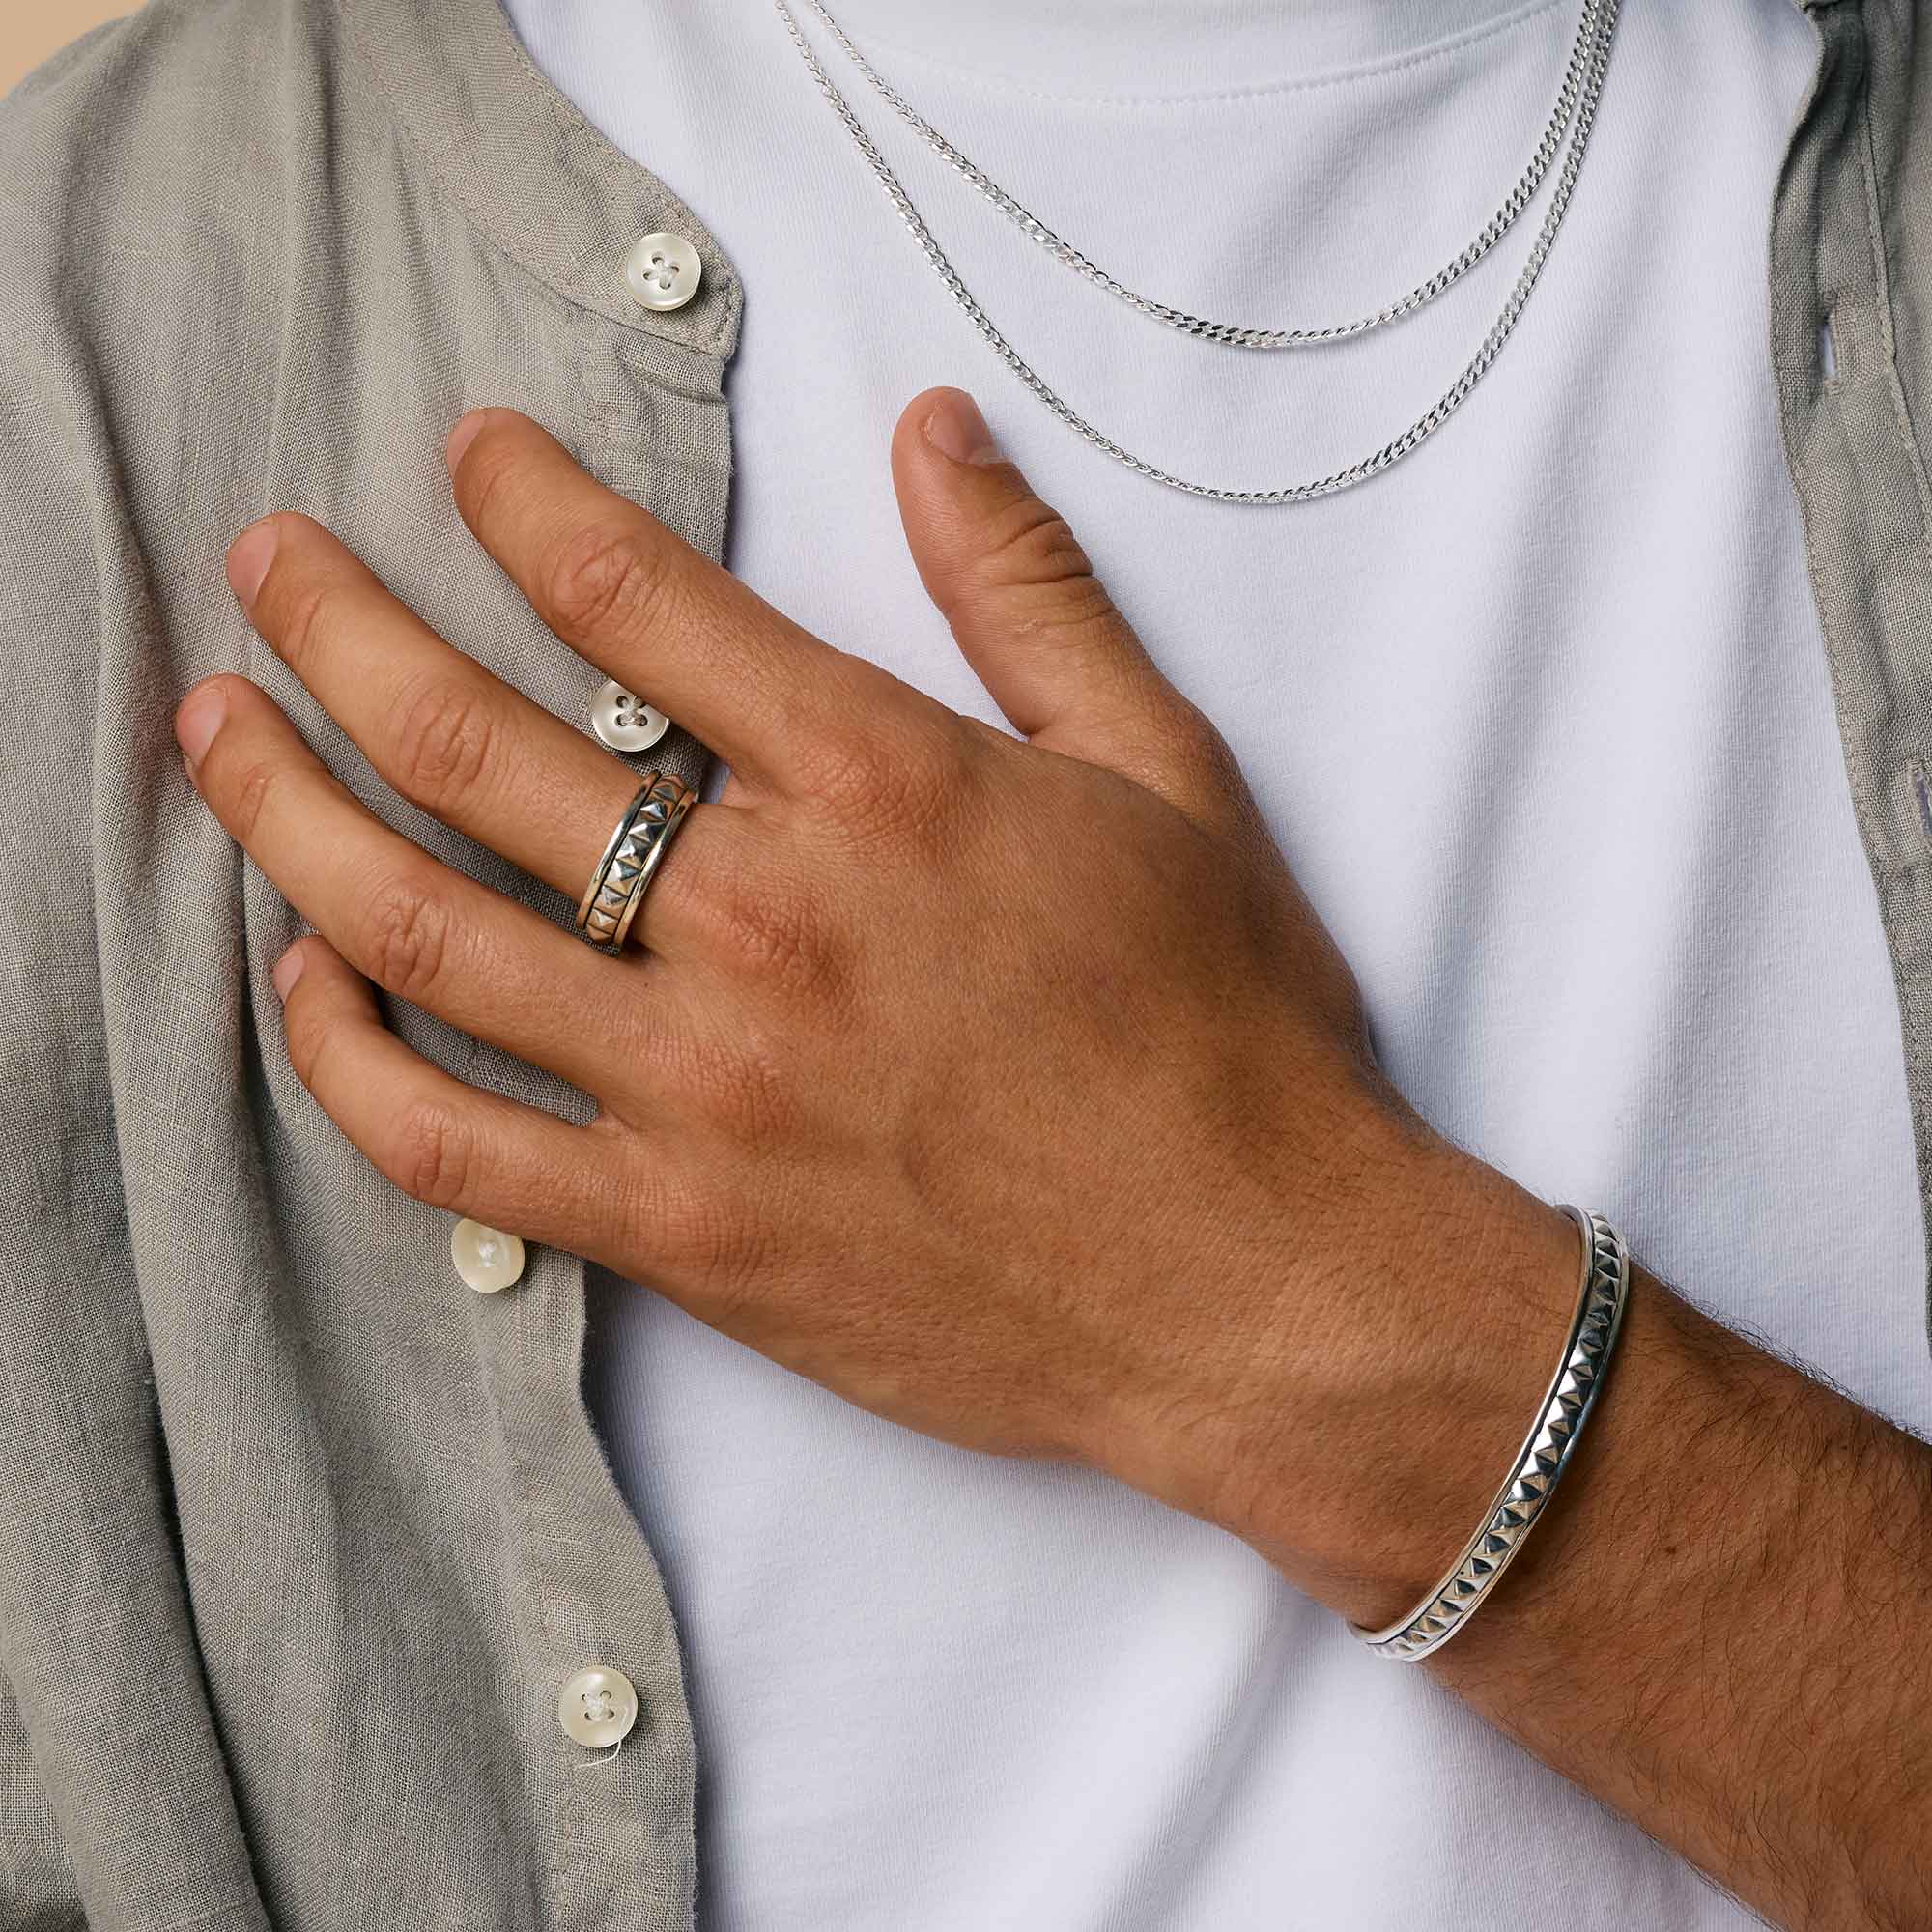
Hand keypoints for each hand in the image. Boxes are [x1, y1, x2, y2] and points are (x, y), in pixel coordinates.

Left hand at [176, 390, 1576, 1609]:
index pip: (638, 598)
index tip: (468, 455)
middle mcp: (765, 921)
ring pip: (420, 929)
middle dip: (342, 625)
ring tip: (213, 731)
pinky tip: (302, 984)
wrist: (1257, 1285)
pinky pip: (454, 1146)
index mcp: (882, 789)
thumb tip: (935, 432)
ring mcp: (705, 1088)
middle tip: (270, 562)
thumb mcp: (1166, 776)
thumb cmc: (1227, 1033)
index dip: (525, 499)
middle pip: (476, 743)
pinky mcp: (684, 1234)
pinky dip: (347, 1061)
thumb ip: (1029, 594)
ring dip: (286, 812)